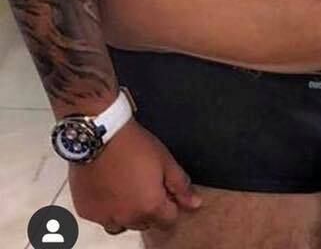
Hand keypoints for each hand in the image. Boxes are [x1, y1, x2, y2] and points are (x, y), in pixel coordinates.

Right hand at [69, 120, 202, 233]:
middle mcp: (127, 217)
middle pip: (145, 223)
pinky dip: (106, 207)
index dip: (171, 205)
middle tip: (146, 184)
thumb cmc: (134, 145)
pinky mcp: (86, 211)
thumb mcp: (166, 161)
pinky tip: (109, 187)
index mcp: (149, 207)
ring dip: (127, 212)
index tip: (166, 191)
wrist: (100, 135)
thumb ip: (181, 186)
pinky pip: (101, 216)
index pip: (169, 221)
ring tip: (127, 187)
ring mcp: (104, 216)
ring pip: (122, 224)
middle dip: (150, 208)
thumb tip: (194, 203)